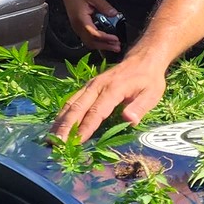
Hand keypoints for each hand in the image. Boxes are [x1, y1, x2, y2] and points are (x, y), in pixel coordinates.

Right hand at [52, 56, 168, 141]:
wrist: (143, 59)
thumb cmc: (149, 79)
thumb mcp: (152, 93)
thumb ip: (140, 107)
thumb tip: (129, 120)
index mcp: (114, 89)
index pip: (96, 112)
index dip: (86, 128)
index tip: (76, 143)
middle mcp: (97, 86)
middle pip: (77, 108)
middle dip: (66, 128)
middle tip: (56, 144)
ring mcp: (90, 86)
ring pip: (70, 104)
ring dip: (60, 122)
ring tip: (51, 139)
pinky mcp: (87, 87)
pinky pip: (71, 101)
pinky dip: (62, 115)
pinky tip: (56, 127)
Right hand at [60, 0, 121, 52]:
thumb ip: (104, 6)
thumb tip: (114, 14)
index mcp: (81, 19)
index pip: (93, 33)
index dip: (105, 38)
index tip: (116, 39)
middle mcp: (78, 27)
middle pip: (91, 42)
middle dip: (105, 46)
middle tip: (118, 47)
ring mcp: (77, 29)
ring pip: (89, 43)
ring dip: (102, 46)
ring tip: (114, 46)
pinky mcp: (79, 29)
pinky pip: (88, 40)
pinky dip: (97, 43)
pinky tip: (106, 42)